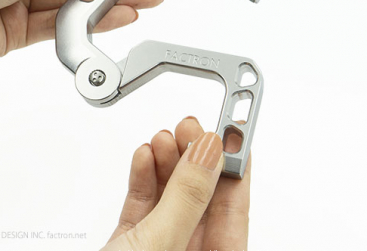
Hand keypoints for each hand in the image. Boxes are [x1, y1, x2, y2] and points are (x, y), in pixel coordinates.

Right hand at [103, 117, 249, 250]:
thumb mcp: (160, 243)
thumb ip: (186, 199)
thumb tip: (207, 155)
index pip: (235, 211)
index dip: (235, 167)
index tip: (231, 132)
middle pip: (202, 199)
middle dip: (195, 159)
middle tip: (190, 128)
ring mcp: (160, 246)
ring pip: (171, 198)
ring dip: (167, 164)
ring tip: (163, 138)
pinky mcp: (131, 243)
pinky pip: (144, 205)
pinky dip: (143, 178)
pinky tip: (144, 157)